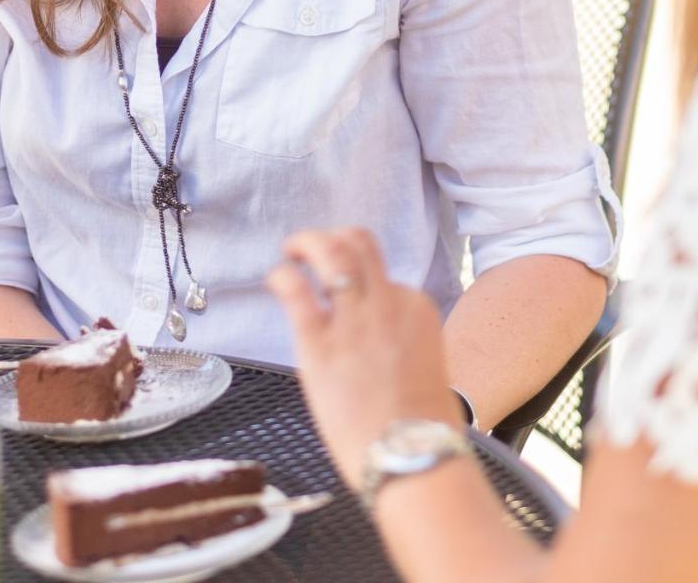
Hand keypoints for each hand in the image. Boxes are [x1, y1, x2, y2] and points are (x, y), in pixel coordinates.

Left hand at [267, 227, 460, 488]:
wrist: (412, 459)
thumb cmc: (417, 426)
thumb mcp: (421, 362)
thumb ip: (396, 336)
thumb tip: (366, 333)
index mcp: (415, 307)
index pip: (383, 274)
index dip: (359, 281)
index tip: (342, 294)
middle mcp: (386, 303)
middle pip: (359, 243)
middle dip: (331, 237)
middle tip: (308, 247)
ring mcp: (354, 321)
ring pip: (333, 251)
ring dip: (307, 241)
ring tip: (291, 250)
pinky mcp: (320, 345)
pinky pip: (297, 291)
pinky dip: (283, 275)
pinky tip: (276, 279)